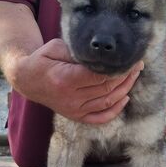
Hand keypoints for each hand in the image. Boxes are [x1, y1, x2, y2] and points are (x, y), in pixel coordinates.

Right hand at [11, 39, 143, 123]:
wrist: (27, 80)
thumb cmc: (43, 60)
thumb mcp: (57, 48)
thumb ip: (78, 52)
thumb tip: (102, 54)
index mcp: (66, 78)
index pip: (100, 75)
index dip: (120, 68)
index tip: (132, 58)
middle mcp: (71, 97)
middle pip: (107, 88)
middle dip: (126, 76)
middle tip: (138, 65)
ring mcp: (74, 109)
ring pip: (107, 102)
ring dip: (125, 89)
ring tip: (134, 76)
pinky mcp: (75, 116)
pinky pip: (100, 118)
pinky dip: (115, 110)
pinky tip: (125, 98)